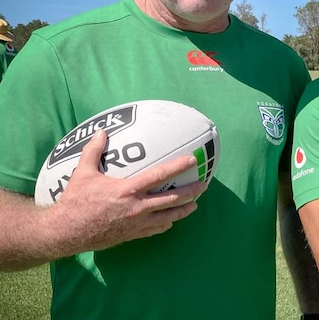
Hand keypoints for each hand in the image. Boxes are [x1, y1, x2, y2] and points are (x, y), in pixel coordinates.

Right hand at [47, 129, 207, 251]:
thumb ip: (93, 151)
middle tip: (203, 185)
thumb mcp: (83, 173)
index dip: (178, 167)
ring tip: (195, 205)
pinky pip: (155, 229)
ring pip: (168, 217)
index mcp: (128, 190)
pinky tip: (171, 221)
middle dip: (191, 192)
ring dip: (183, 210)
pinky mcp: (132, 235)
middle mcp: (137, 207)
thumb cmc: (75, 201)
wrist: (66, 231)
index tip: (192, 160)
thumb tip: (101, 131)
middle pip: (172, 200)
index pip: (159, 176)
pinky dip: (165, 224)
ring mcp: (136, 223)